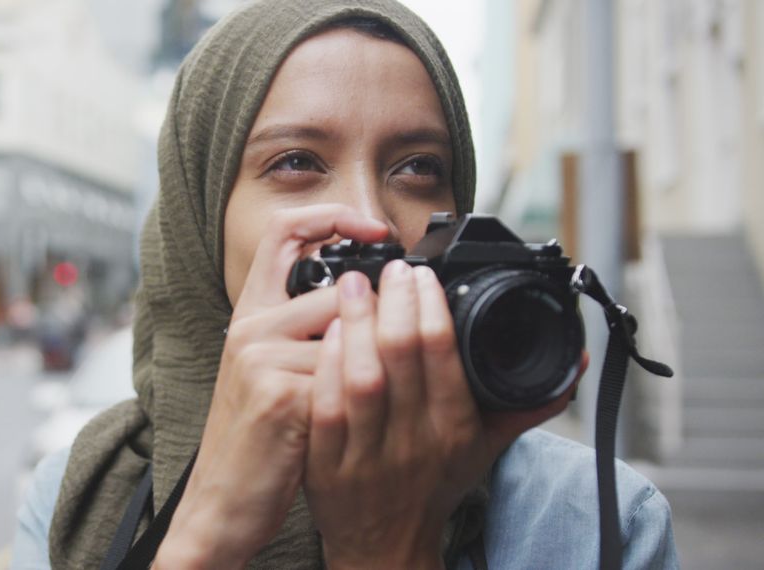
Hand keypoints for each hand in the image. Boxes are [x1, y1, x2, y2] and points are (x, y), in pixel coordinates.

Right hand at [155, 205, 388, 568]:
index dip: (332, 215)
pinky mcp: (279, 395)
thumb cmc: (258, 438)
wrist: (224, 501)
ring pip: (351, 335)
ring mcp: (261, 358)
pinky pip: (347, 378)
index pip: (285, 232)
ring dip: (380, 364)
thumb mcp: (272, 372)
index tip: (376, 228)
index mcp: (251, 314)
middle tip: (408, 337)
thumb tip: (368, 300)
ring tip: (390, 390)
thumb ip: (306, 331)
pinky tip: (373, 418)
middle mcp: (251, 327)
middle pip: (341, 291)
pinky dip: (369, 397)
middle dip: (383, 318)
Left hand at [304, 262, 586, 568]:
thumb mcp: (488, 448)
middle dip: (394, 302)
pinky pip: (324, 407)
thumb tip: (575, 366)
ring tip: (351, 285)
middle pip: (401, 356)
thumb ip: (527, 403)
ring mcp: (369, 455)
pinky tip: (327, 333)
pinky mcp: (327, 466)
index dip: (430, 306)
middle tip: (387, 268)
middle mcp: (415, 441)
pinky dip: (326, 367)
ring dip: (355, 323)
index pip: (444, 354)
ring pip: (361, 378)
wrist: (388, 546)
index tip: (421, 275)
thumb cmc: (435, 487)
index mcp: (455, 430)